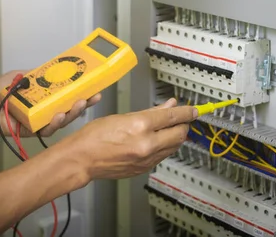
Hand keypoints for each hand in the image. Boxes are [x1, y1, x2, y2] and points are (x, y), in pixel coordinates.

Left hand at [0, 70, 101, 137]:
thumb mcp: (20, 76)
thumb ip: (37, 73)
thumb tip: (54, 67)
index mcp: (45, 98)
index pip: (67, 96)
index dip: (82, 92)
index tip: (95, 86)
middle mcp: (45, 111)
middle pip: (70, 109)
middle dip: (84, 103)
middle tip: (93, 96)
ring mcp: (40, 122)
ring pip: (62, 121)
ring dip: (73, 113)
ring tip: (79, 104)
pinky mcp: (32, 132)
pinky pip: (47, 130)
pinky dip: (54, 123)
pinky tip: (59, 115)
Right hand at [63, 98, 197, 179]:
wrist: (82, 159)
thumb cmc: (95, 136)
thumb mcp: (124, 116)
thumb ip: (150, 112)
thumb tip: (168, 106)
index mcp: (141, 126)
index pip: (173, 117)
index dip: (186, 112)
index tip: (194, 110)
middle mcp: (147, 144)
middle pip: (179, 134)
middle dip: (184, 125)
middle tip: (182, 118)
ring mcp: (146, 159)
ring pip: (173, 147)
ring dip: (175, 136)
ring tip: (169, 128)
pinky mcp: (144, 169)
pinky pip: (162, 156)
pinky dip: (164, 147)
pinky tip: (157, 141)